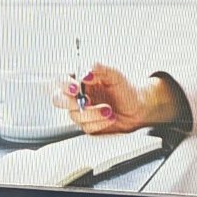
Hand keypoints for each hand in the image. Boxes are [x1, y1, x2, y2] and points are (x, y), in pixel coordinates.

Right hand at [58, 63, 185, 134]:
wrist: (137, 108)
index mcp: (80, 81)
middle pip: (58, 100)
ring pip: (74, 115)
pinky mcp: (87, 125)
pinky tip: (110, 118)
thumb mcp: (114, 75)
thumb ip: (99, 69)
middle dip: (71, 103)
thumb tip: (85, 73)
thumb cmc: (125, 89)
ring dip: (93, 114)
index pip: (61, 81)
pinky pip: (86, 127)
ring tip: (109, 110)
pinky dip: (99, 123)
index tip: (75, 88)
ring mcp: (81, 111)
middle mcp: (78, 96)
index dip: (64, 85)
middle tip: (88, 101)